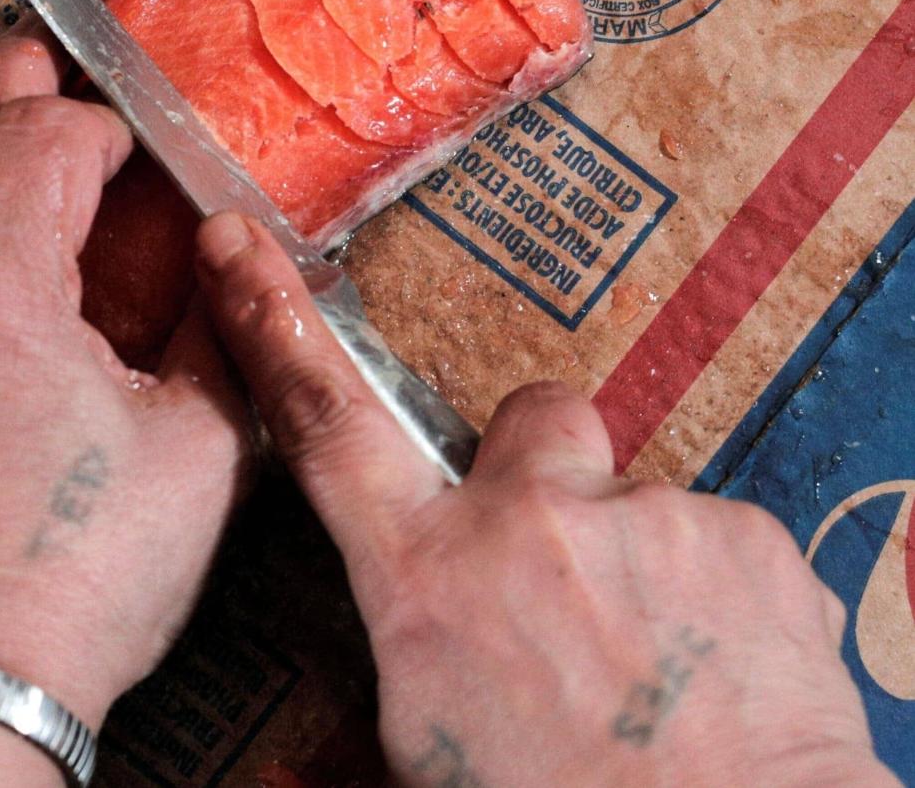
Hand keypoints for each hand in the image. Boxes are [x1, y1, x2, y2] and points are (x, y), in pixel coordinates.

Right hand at [195, 213, 897, 787]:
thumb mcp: (427, 750)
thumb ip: (411, 649)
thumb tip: (411, 628)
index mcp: (428, 582)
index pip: (327, 423)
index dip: (273, 324)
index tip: (237, 246)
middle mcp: (527, 526)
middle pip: (532, 423)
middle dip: (547, 476)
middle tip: (568, 576)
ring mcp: (643, 522)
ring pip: (632, 504)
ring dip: (637, 562)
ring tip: (655, 666)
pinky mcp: (745, 539)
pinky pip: (717, 541)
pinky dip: (715, 596)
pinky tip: (714, 673)